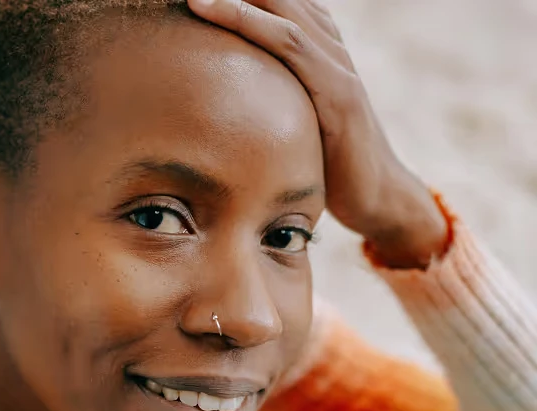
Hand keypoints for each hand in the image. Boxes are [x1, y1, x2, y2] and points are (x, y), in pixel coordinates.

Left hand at [186, 0, 448, 267]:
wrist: (378, 199)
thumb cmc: (333, 170)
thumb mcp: (298, 131)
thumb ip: (273, 110)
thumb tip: (227, 117)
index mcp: (321, 56)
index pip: (281, 7)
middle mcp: (331, 51)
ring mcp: (339, 69)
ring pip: (284, 12)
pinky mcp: (340, 95)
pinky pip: (293, 47)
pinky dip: (257, 23)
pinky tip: (224, 9)